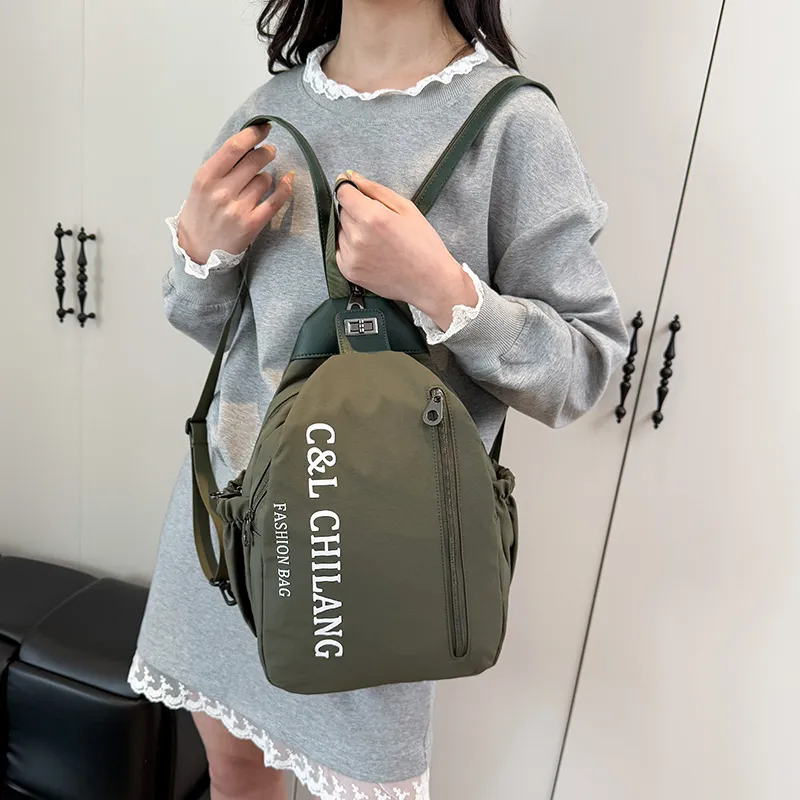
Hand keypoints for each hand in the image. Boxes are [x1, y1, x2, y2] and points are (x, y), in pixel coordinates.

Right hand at [177, 123, 294, 263]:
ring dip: (266, 176)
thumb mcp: (201, 184)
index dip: (253, 134)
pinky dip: (285, 188)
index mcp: (206, 177)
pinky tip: (287, 180)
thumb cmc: (201, 213)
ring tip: (257, 183)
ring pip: (265, 179)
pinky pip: (275, 201)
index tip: (264, 127)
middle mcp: (221, 192)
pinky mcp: (251, 224)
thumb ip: (222, 165)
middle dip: (266, 152)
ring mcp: (237, 209)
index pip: (234, 148)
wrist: (198, 249)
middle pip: (254, 160)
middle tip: (269, 152)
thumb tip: (249, 143)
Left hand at [335, 171, 477, 329]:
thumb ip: (375, 190)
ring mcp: (351, 256)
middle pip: (343, 212)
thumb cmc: (423, 244)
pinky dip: (351, 247)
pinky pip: (340, 250)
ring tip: (377, 240)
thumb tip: (352, 177)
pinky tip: (371, 251)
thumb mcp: (405, 208)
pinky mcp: (349, 271)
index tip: (352, 188)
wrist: (429, 281)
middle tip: (378, 222)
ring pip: (341, 231)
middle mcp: (358, 237)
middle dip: (356, 211)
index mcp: (372, 217)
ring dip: (353, 230)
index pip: (343, 194)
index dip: (347, 188)